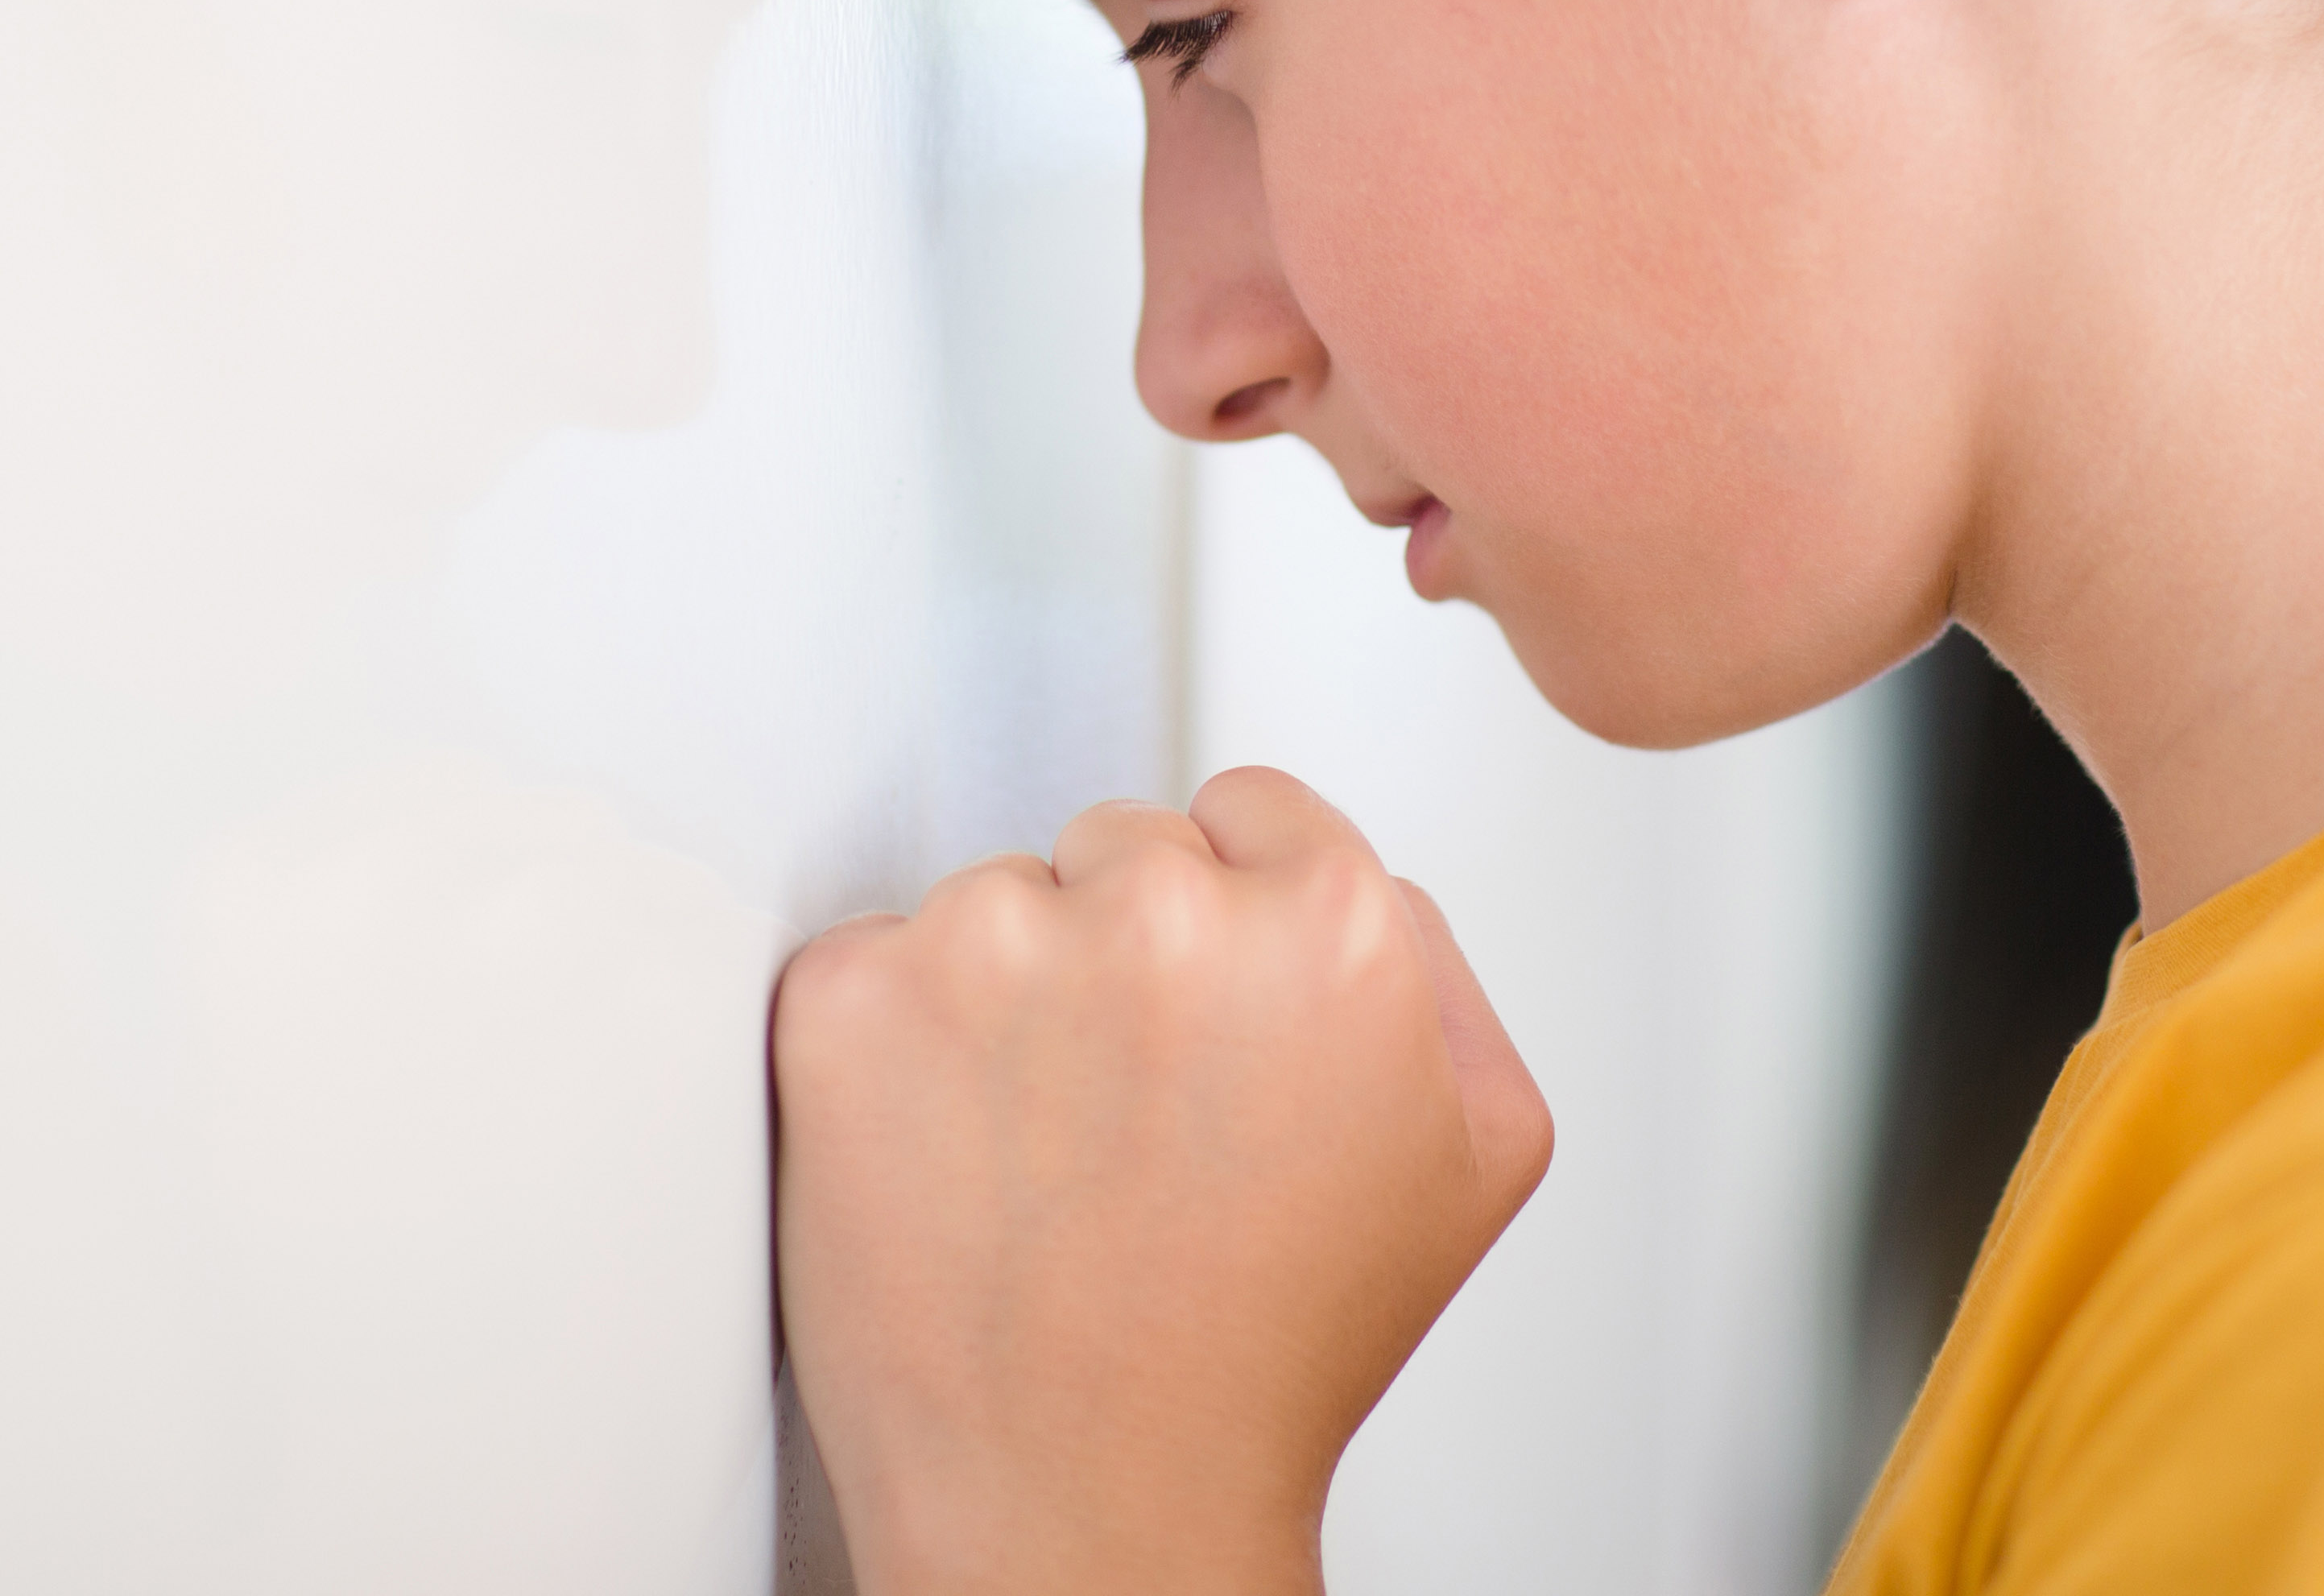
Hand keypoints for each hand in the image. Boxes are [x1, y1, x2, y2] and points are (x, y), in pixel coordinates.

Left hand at [770, 766, 1554, 1595]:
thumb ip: (1439, 971)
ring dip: (1005, 1000)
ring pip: (994, 901)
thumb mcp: (1473, 1153)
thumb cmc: (1269, 1359)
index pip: (1248, 814)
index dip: (1230, 932)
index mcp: (1330, 923)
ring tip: (1045, 1161)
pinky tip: (950, 1162)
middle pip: (1120, 847)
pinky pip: (866, 963)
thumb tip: (1358, 883)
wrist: (1095, 1508)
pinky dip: (890, 1051)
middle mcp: (1161, 909)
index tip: (1205, 1033)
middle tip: (1130, 1122)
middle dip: (1122, 957)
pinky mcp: (850, 1006)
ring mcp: (990, 948)